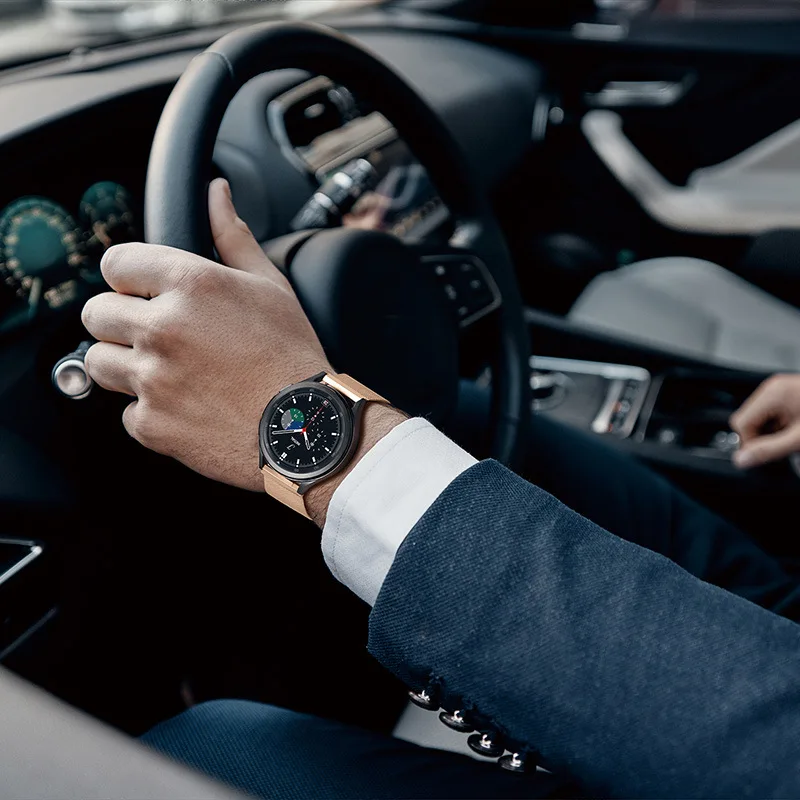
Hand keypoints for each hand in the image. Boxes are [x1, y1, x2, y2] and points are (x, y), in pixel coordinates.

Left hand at [82, 178, 331, 492]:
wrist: (306, 429)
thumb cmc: (294, 357)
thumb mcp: (271, 287)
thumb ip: (233, 236)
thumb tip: (216, 194)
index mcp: (191, 284)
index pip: (115, 263)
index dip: (130, 278)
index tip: (143, 292)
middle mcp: (163, 327)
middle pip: (95, 313)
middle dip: (121, 321)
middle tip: (158, 335)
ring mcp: (152, 379)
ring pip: (98, 362)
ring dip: (125, 365)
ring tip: (168, 372)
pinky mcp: (152, 424)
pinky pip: (127, 412)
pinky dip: (150, 412)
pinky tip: (186, 406)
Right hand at [730, 374, 799, 468]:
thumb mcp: (798, 439)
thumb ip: (768, 450)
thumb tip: (741, 460)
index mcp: (773, 394)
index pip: (741, 422)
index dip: (750, 442)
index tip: (765, 454)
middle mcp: (773, 388)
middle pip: (747, 419)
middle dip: (761, 436)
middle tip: (784, 445)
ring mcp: (780, 390)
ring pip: (758, 418)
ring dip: (771, 433)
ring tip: (793, 437)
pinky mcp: (787, 394)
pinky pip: (771, 414)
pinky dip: (779, 426)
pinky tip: (794, 430)